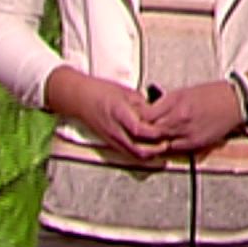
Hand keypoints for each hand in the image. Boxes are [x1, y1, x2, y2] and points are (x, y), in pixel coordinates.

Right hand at [43, 67, 167, 160]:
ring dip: (150, 154)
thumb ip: (141, 104)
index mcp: (118, 113)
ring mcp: (112, 138)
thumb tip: (157, 113)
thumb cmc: (100, 91)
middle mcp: (114, 129)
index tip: (166, 129)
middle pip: (138, 149)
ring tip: (162, 146)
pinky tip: (150, 148)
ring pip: (134, 155)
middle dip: (156, 149)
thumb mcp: (124, 92)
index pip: (139, 130)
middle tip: (168, 142)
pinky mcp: (111, 143)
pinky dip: (141, 153)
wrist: (79, 99)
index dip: (155, 133)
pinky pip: (129, 153)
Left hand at [142, 81, 244, 153]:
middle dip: (143, 132)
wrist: (234, 102)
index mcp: (175, 101)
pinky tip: (165, 144)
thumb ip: (165, 103)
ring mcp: (188, 132)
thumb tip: (148, 111)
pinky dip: (168, 147)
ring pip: (161, 142)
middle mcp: (180, 117)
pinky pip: (175, 149)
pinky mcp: (196, 143)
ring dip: (154, 142)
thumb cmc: (210, 94)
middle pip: (152, 131)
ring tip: (149, 140)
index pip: (147, 115)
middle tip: (138, 132)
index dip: (138, 118)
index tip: (134, 118)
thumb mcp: (182, 92)